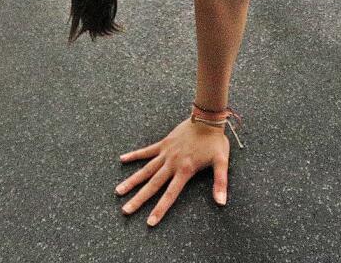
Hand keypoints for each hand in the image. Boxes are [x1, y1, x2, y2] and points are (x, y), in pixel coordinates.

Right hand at [115, 118, 230, 225]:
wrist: (207, 118)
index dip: (160, 209)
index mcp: (184, 170)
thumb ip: (220, 183)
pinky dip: (135, 155)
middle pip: (152, 185)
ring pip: (145, 169)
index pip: (170, 194)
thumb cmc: (215, 141)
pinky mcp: (164, 143)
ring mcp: (166, 153)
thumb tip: (221, 202)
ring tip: (118, 191)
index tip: (149, 222)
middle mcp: (172, 163)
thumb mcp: (221, 162)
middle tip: (125, 211)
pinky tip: (122, 159)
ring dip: (132, 180)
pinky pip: (147, 151)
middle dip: (139, 199)